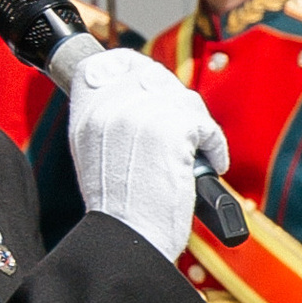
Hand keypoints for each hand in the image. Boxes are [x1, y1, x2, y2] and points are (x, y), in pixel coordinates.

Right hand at [66, 46, 228, 263]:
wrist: (127, 239)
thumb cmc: (116, 210)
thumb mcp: (92, 153)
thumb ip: (107, 118)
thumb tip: (142, 95)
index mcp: (87, 111)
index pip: (111, 63)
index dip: (134, 68)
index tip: (147, 81)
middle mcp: (111, 106)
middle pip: (154, 76)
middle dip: (173, 102)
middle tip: (180, 132)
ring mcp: (142, 114)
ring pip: (184, 100)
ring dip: (195, 127)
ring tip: (190, 155)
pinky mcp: (175, 128)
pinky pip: (207, 126)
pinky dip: (214, 148)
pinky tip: (209, 165)